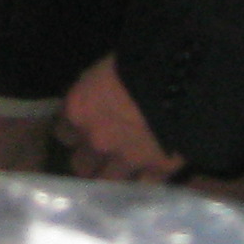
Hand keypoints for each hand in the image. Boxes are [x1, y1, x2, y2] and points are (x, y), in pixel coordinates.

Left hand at [57, 53, 184, 182]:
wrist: (181, 78)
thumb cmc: (140, 58)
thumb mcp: (108, 67)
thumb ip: (98, 89)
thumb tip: (101, 91)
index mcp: (80, 110)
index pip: (62, 131)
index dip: (73, 130)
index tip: (81, 127)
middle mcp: (97, 140)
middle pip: (80, 164)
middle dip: (89, 159)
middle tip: (100, 152)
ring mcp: (126, 159)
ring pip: (107, 181)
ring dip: (112, 175)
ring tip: (121, 170)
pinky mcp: (157, 170)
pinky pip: (143, 185)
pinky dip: (143, 181)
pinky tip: (147, 175)